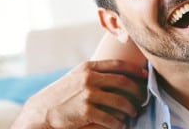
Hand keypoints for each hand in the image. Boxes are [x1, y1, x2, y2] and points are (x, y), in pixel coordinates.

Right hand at [12, 60, 147, 128]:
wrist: (42, 110)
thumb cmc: (61, 94)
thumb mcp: (76, 76)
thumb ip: (94, 73)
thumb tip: (117, 74)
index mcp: (88, 68)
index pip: (118, 65)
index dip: (135, 70)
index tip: (146, 75)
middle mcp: (89, 78)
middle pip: (123, 82)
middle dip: (137, 92)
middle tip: (142, 100)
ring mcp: (88, 94)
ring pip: (121, 102)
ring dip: (130, 109)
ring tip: (132, 114)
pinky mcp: (86, 111)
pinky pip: (111, 119)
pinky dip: (119, 124)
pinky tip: (120, 125)